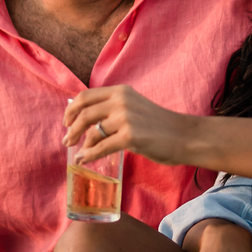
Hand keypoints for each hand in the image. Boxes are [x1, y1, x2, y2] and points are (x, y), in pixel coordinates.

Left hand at [63, 85, 193, 165]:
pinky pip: (101, 147)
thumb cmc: (160, 125)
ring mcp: (125, 118)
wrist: (184, 136)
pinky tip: (84, 160)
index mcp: (121, 92)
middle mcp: (121, 101)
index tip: (66, 122)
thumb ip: (114, 109)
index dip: (71, 110)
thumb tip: (86, 123)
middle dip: (71, 128)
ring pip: (91, 132)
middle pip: (84, 113)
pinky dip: (89, 155)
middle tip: (67, 141)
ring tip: (78, 152)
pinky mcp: (130, 136)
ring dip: (80, 144)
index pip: (86, 96)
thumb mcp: (135, 107)